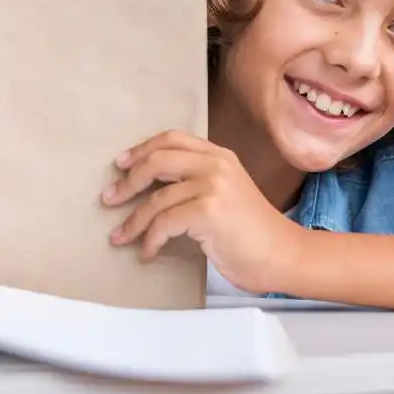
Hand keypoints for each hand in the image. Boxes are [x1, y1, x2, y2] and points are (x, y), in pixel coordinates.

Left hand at [101, 130, 297, 293]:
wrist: (284, 255)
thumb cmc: (253, 233)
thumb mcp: (228, 194)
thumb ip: (198, 182)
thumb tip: (151, 190)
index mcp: (220, 156)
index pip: (172, 139)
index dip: (142, 149)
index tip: (121, 164)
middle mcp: (216, 164)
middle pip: (157, 161)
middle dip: (127, 182)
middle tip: (109, 200)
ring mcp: (213, 185)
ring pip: (155, 199)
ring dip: (132, 222)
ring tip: (119, 237)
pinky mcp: (208, 211)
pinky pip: (163, 223)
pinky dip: (149, 240)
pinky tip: (148, 253)